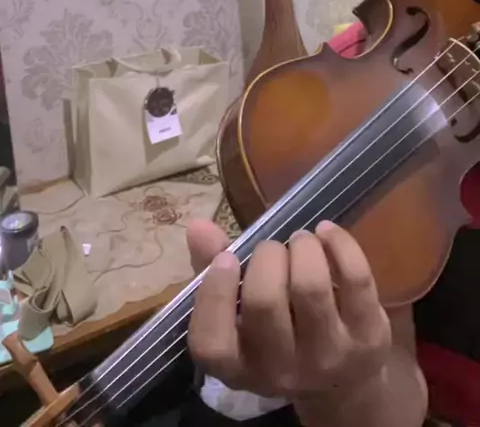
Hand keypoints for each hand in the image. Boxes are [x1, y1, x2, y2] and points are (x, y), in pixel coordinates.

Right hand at [186, 219, 390, 400]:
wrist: (342, 381)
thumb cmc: (277, 334)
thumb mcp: (240, 313)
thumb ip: (212, 269)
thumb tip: (198, 226)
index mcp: (239, 367)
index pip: (212, 343)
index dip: (215, 293)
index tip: (228, 259)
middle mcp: (281, 371)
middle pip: (264, 302)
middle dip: (266, 256)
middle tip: (272, 249)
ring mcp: (328, 356)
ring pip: (310, 287)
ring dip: (302, 246)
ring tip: (301, 241)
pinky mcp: (368, 337)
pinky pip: (356, 279)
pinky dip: (340, 243)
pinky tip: (327, 233)